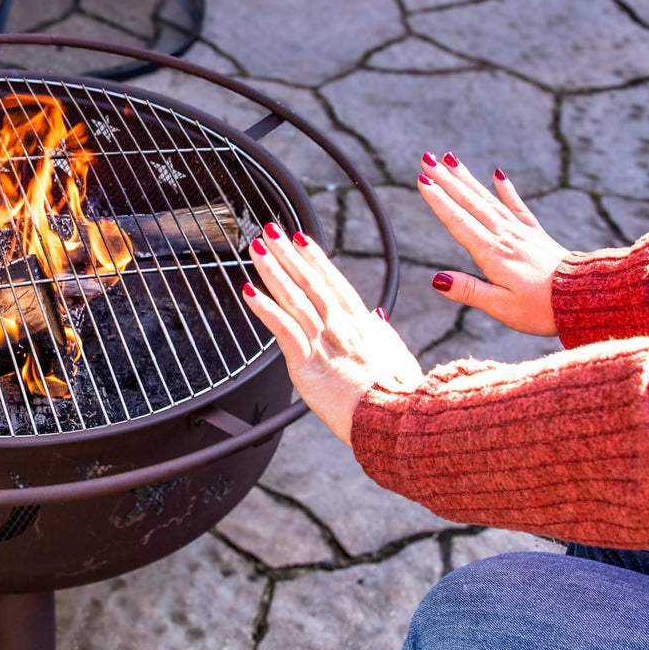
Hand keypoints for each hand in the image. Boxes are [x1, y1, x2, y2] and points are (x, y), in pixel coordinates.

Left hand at [242, 225, 422, 445]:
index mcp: (362, 325)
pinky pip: (283, 329)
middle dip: (288, 255)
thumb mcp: (397, 357)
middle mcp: (341, 327)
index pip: (335, 282)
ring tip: (256, 249)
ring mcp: (324, 342)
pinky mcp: (307, 363)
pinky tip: (249, 292)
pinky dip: (265, 308)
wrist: (393, 419)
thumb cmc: (399, 395)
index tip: (300, 238)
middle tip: (270, 231)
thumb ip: (381, 334)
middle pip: (310, 283)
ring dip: (273, 271)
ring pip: (294, 299)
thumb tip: (376, 316)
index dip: (315, 258)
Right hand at [419, 151, 568, 335]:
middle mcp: (505, 236)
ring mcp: (521, 233)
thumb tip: (436, 279)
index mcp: (492, 253)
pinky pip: (518, 207)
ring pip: (489, 199)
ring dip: (467, 179)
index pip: (459, 222)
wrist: (585, 298)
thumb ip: (468, 291)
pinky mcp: (535, 235)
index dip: (439, 201)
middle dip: (446, 180)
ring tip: (450, 159)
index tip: (422, 180)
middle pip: (470, 203)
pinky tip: (498, 174)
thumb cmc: (541, 308)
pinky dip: (506, 190)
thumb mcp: (500, 306)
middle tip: (427, 158)